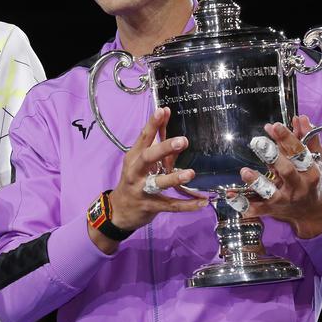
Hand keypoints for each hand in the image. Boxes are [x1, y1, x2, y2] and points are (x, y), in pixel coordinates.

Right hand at [95, 107, 207, 248]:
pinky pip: (170, 205)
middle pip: (147, 158)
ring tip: (190, 173)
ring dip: (174, 178)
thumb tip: (166, 114)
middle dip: (163, 149)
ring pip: (157, 183)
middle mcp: (135, 172)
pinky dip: (186, 205)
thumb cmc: (134, 180)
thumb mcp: (142, 161)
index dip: (152, 124)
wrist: (119, 210)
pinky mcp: (150, 206)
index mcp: (134, 157)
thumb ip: (157, 140)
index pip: (143, 138)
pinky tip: (202, 203)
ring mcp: (141, 190)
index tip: (163, 111)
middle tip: (181, 141)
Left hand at [239, 116, 321, 238]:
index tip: (275, 126)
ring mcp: (284, 199)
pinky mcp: (271, 209)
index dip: (287, 139)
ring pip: (270, 191)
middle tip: (258, 142)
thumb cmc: (310, 179)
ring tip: (245, 171)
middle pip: (286, 170)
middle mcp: (297, 186)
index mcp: (310, 171)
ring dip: (257, 181)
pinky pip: (256, 208)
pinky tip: (231, 196)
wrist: (310, 211)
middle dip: (273, 156)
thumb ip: (307, 137)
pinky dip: (243, 204)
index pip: (299, 153)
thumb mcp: (314, 159)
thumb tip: (300, 118)